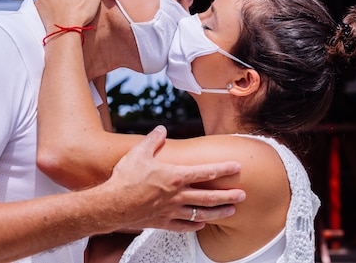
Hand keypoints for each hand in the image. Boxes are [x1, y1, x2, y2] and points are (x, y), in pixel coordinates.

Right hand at [103, 126, 245, 231]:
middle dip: (229, 195)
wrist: (113, 205)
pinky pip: (184, 226)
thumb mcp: (139, 152)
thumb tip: (160, 129)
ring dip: (219, 212)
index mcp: (175, 176)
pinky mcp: (163, 223)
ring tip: (231, 211)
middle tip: (243, 195)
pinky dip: (195, 225)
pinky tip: (202, 224)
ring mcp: (172, 211)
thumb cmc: (126, 178)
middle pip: (209, 196)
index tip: (237, 166)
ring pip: (202, 213)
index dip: (223, 168)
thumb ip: (153, 140)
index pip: (205, 171)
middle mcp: (177, 195)